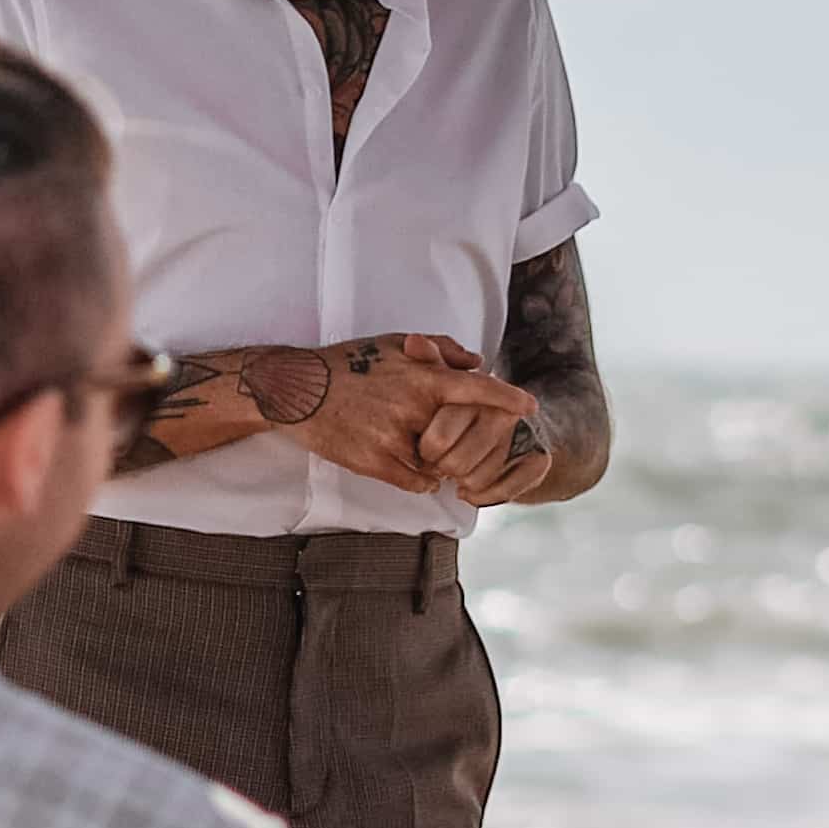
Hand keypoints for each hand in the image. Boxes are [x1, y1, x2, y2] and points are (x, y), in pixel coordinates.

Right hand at [318, 334, 536, 497]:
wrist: (298, 390)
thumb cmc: (349, 364)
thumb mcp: (395, 345)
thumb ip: (440, 351)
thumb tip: (478, 362)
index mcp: (421, 378)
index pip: (476, 389)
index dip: (506, 398)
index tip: (530, 407)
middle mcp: (413, 408)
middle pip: (461, 434)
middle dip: (462, 439)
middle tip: (452, 437)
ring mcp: (394, 438)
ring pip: (439, 463)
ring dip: (438, 461)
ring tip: (417, 447)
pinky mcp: (375, 462)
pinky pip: (415, 482)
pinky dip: (420, 480)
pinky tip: (412, 468)